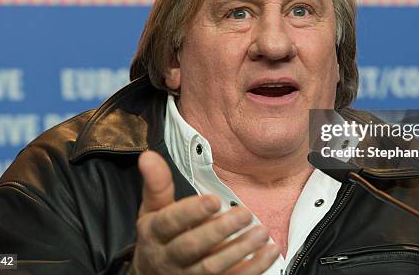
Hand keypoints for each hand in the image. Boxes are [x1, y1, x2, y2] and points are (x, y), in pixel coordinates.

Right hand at [131, 151, 279, 273]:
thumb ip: (156, 183)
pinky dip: (253, 268)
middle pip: (191, 247)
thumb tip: (149, 155)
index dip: (192, 212)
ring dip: (239, 251)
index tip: (214, 200)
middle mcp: (169, 258)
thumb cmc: (159, 235)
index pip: (169, 223)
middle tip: (244, 215)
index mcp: (154, 233)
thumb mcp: (152, 209)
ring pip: (212, 268)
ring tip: (261, 232)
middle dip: (219, 231)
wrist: (153, 274)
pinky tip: (269, 252)